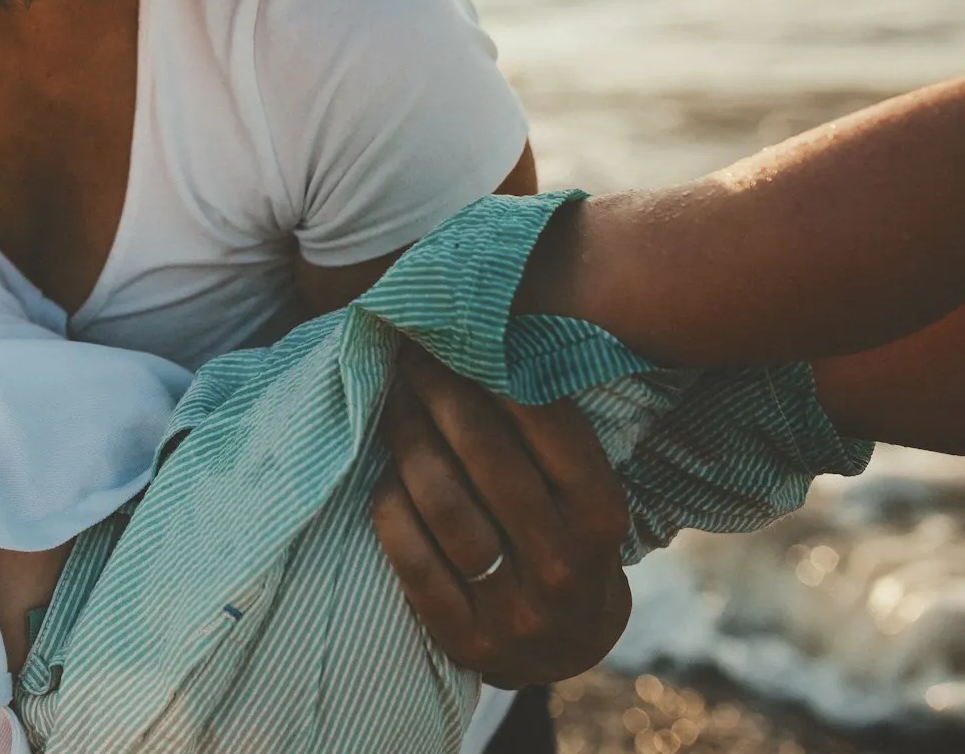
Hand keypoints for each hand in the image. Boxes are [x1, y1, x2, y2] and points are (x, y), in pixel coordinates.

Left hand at [369, 340, 632, 687]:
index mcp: (601, 518)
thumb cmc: (562, 539)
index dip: (496, 375)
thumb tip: (485, 339)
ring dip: (410, 442)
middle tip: (412, 356)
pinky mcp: (465, 636)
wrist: (564, 648)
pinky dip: (391, 506)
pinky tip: (385, 475)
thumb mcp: (580, 494)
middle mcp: (563, 564)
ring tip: (393, 404)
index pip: (550, 430)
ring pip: (445, 506)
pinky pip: (410, 557)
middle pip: (489, 459)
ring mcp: (514, 608)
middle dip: (442, 394)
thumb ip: (546, 435)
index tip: (457, 337)